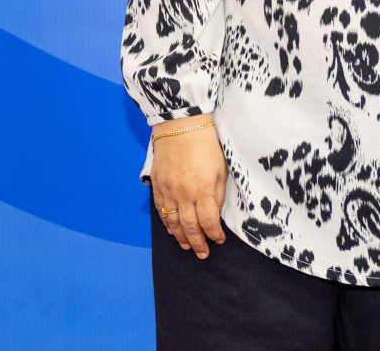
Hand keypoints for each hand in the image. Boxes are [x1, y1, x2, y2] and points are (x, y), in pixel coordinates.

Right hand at [150, 115, 227, 258]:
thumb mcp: (221, 169)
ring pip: (173, 222)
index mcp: (203, 190)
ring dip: (180, 237)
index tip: (219, 240)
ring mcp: (168, 190)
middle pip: (190, 227)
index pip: (209, 222)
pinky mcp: (157, 184)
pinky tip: (171, 229)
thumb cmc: (206, 144)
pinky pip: (161, 209)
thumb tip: (214, 214)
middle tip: (202, 254)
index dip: (214, 235)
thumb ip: (217, 194)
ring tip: (187, 246)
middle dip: (197, 243)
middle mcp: (184, 194)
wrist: (181, 126)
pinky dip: (166, 222)